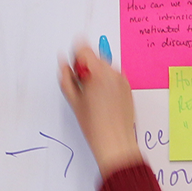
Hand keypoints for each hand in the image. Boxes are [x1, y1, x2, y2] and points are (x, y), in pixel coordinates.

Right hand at [59, 42, 141, 175]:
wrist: (115, 141)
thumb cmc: (94, 124)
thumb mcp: (73, 100)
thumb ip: (65, 77)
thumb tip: (63, 63)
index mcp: (97, 72)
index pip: (83, 49)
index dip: (75, 58)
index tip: (74, 70)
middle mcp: (112, 72)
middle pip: (95, 57)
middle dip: (86, 68)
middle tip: (83, 88)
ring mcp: (122, 79)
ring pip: (105, 67)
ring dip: (97, 75)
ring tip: (94, 97)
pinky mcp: (128, 87)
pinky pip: (114, 77)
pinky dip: (107, 83)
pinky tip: (104, 100)